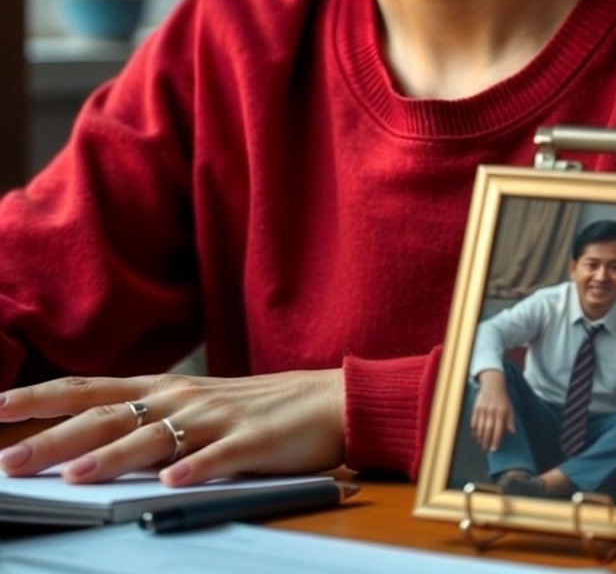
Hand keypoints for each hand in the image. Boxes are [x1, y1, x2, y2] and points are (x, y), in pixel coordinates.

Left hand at [0, 370, 344, 485]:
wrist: (325, 400)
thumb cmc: (254, 410)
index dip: (40, 399)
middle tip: (7, 460)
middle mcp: (179, 398)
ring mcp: (215, 418)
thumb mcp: (190, 410)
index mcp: (161, 390)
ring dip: (112, 458)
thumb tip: (83, 447)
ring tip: (75, 477)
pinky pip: (219, 457)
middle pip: (106, 416)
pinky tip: (171, 484)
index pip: (87, 391)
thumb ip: (143, 424)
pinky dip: (194, 469)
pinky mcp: (252, 441)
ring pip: (154, 438)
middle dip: (52, 438)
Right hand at [469, 370, 514, 450]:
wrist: (492, 384)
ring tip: (480, 444)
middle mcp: (491, 411)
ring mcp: (482, 409)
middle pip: (488, 429)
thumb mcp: (510, 408)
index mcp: (501, 412)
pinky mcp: (476, 407)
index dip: (496, 440)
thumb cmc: (503, 398)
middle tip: (486, 449)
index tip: (494, 449)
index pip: (498, 429)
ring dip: (479, 437)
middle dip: (486, 440)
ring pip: (480, 426)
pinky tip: (475, 435)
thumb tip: (512, 433)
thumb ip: (511, 421)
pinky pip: (473, 420)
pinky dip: (474, 429)